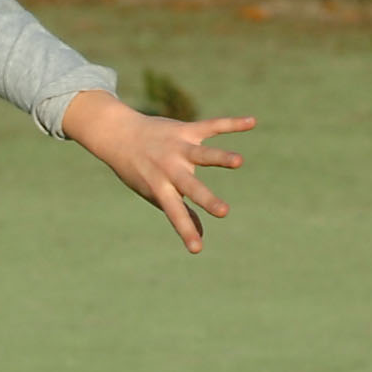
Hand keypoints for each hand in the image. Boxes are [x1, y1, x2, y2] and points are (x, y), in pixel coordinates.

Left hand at [61, 89, 253, 253]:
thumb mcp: (154, 194)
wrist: (119, 135)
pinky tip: (252, 122)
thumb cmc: (140, 171)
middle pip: (191, 187)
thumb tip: (200, 236)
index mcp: (160, 189)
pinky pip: (212, 126)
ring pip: (202, 154)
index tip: (196, 249)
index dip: (186, 231)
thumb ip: (181, 212)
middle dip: (207, 199)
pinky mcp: (185, 130)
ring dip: (220, 157)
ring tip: (239, 161)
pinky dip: (232, 124)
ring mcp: (178, 148)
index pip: (175, 214)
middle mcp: (169, 169)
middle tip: (224, 212)